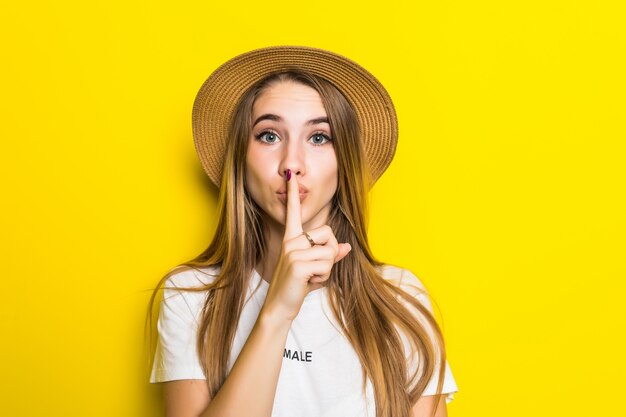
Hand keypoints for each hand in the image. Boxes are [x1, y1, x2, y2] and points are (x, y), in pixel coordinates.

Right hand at [261, 170, 351, 322]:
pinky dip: (324, 276)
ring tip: (310, 277)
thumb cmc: (297, 287)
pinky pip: (327, 263)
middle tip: (315, 269)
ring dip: (327, 269)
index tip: (290, 174)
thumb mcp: (316, 269)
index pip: (293, 211)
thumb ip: (330, 255)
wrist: (280, 307)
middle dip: (330, 253)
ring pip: (330, 252)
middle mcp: (291, 241)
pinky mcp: (298, 264)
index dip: (292, 193)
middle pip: (328, 233)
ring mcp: (292, 251)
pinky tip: (308, 282)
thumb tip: (346, 247)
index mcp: (292, 238)